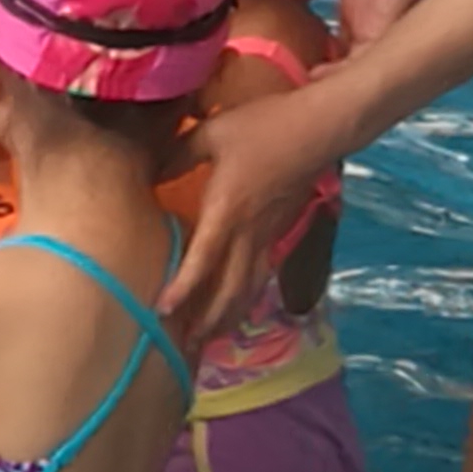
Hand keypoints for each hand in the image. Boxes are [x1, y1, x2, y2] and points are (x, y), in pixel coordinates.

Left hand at [163, 82, 349, 332]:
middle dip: (207, 320)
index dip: (182, 288)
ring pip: (247, 286)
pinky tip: (235, 306)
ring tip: (207, 338)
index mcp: (228, 210)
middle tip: (184, 345)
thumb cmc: (266, 126)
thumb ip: (177, 155)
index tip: (162, 310)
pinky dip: (245, 296)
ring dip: (228, 315)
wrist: (322, 127)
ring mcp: (269, 234)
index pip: (203, 259)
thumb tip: (150, 175)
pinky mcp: (280, 231)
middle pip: (229, 288)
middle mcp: (250, 231)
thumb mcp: (212, 133)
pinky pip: (259, 273)